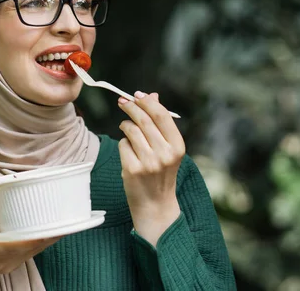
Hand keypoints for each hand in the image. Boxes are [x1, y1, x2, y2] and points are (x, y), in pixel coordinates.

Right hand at [0, 175, 60, 290]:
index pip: (25, 242)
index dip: (43, 231)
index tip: (55, 215)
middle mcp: (7, 261)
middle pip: (37, 245)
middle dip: (51, 229)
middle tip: (63, 209)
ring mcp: (11, 264)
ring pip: (37, 249)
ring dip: (49, 235)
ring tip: (62, 216)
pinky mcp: (12, 264)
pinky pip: (32, 251)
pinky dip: (41, 240)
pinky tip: (48, 228)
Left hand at [117, 91, 185, 245]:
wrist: (155, 205)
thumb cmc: (161, 173)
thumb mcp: (167, 149)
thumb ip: (160, 123)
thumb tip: (152, 95)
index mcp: (177, 146)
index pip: (161, 115)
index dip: (147, 102)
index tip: (136, 94)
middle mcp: (165, 154)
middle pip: (143, 120)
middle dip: (131, 107)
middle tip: (123, 102)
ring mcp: (148, 162)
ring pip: (130, 131)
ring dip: (125, 126)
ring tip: (126, 129)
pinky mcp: (132, 169)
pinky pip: (122, 145)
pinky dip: (123, 144)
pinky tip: (129, 152)